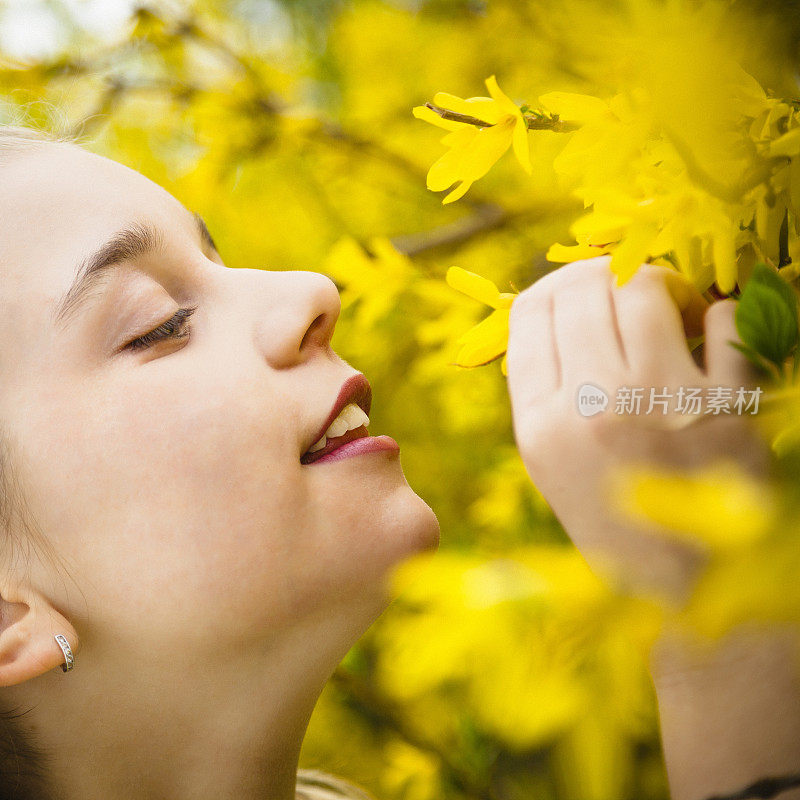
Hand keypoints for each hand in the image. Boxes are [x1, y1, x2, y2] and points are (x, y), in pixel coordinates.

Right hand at [505, 256, 770, 602]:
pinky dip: (721, 315)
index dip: (551, 289)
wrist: (689, 591)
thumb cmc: (614, 520)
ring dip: (657, 283)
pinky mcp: (730, 409)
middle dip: (601, 275)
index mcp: (540, 425)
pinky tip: (712, 333)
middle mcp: (592, 409)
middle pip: (581, 289)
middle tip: (624, 288)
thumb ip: (542, 389)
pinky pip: (725, 320)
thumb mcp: (551, 463)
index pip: (530, 314)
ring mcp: (661, 406)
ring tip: (669, 303)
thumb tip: (553, 309)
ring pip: (643, 288)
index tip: (573, 291)